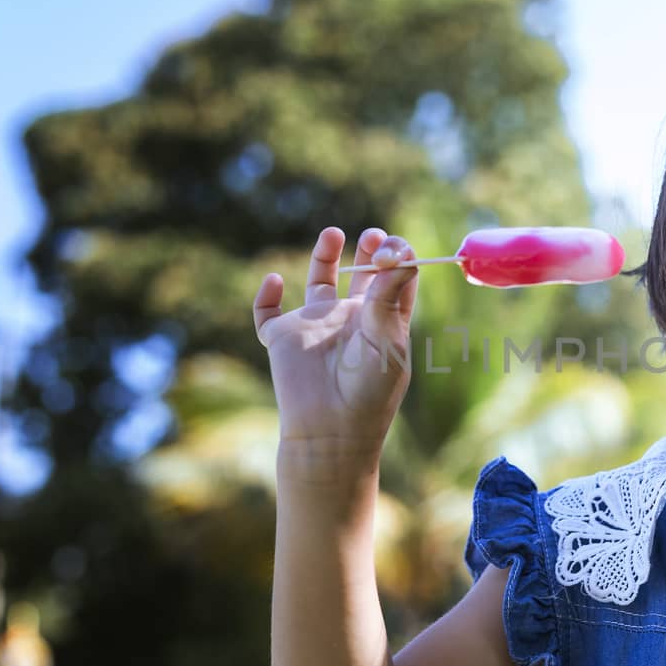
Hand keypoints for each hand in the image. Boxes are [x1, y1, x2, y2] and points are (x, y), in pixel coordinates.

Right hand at [252, 227, 418, 457]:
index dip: (398, 260)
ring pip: (319, 281)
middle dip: (368, 251)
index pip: (396, 281)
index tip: (395, 249)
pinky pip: (268, 313)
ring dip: (324, 256)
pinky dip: (266, 296)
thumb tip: (400, 255)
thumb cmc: (368, 392)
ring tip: (333, 233)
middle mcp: (351, 320)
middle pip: (361, 275)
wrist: (331, 431)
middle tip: (373, 235)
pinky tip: (276, 282)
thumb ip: (389, 298)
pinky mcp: (285, 339)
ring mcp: (317, 327)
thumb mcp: (386, 342)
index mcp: (384, 323)